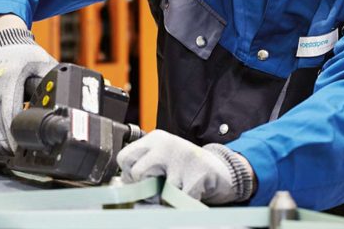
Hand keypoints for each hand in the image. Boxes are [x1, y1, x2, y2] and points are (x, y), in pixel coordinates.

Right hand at [0, 27, 57, 153]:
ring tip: (1, 150)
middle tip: (11, 153)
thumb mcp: (40, 60)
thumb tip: (66, 90)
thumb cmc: (21, 51)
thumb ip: (51, 76)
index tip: (18, 147)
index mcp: (10, 77)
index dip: (13, 134)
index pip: (9, 113)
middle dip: (3, 142)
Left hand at [116, 129, 253, 203]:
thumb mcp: (163, 160)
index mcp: (155, 139)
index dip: (128, 176)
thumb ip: (144, 168)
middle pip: (137, 174)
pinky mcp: (197, 174)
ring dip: (165, 200)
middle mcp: (166, 145)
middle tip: (158, 189)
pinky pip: (178, 202)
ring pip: (158, 192)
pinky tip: (190, 194)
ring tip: (176, 191)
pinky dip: (182, 204)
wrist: (221, 169)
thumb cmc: (186, 167)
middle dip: (145, 189)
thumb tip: (122, 189)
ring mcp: (182, 159)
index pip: (124, 157)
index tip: (139, 182)